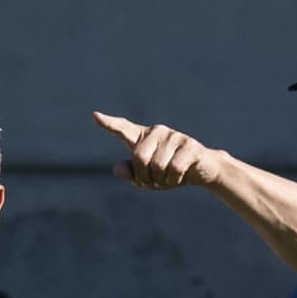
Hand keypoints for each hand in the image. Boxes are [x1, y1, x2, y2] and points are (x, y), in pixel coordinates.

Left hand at [93, 111, 222, 188]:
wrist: (201, 171)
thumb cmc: (168, 172)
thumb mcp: (146, 177)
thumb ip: (130, 173)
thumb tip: (117, 169)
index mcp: (143, 137)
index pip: (123, 128)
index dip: (109, 124)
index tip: (95, 116)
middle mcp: (157, 131)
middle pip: (139, 158)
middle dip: (145, 177)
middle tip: (155, 180)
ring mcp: (174, 136)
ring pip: (157, 166)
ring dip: (161, 180)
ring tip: (168, 178)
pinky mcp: (190, 145)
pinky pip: (174, 168)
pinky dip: (174, 180)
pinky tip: (180, 177)